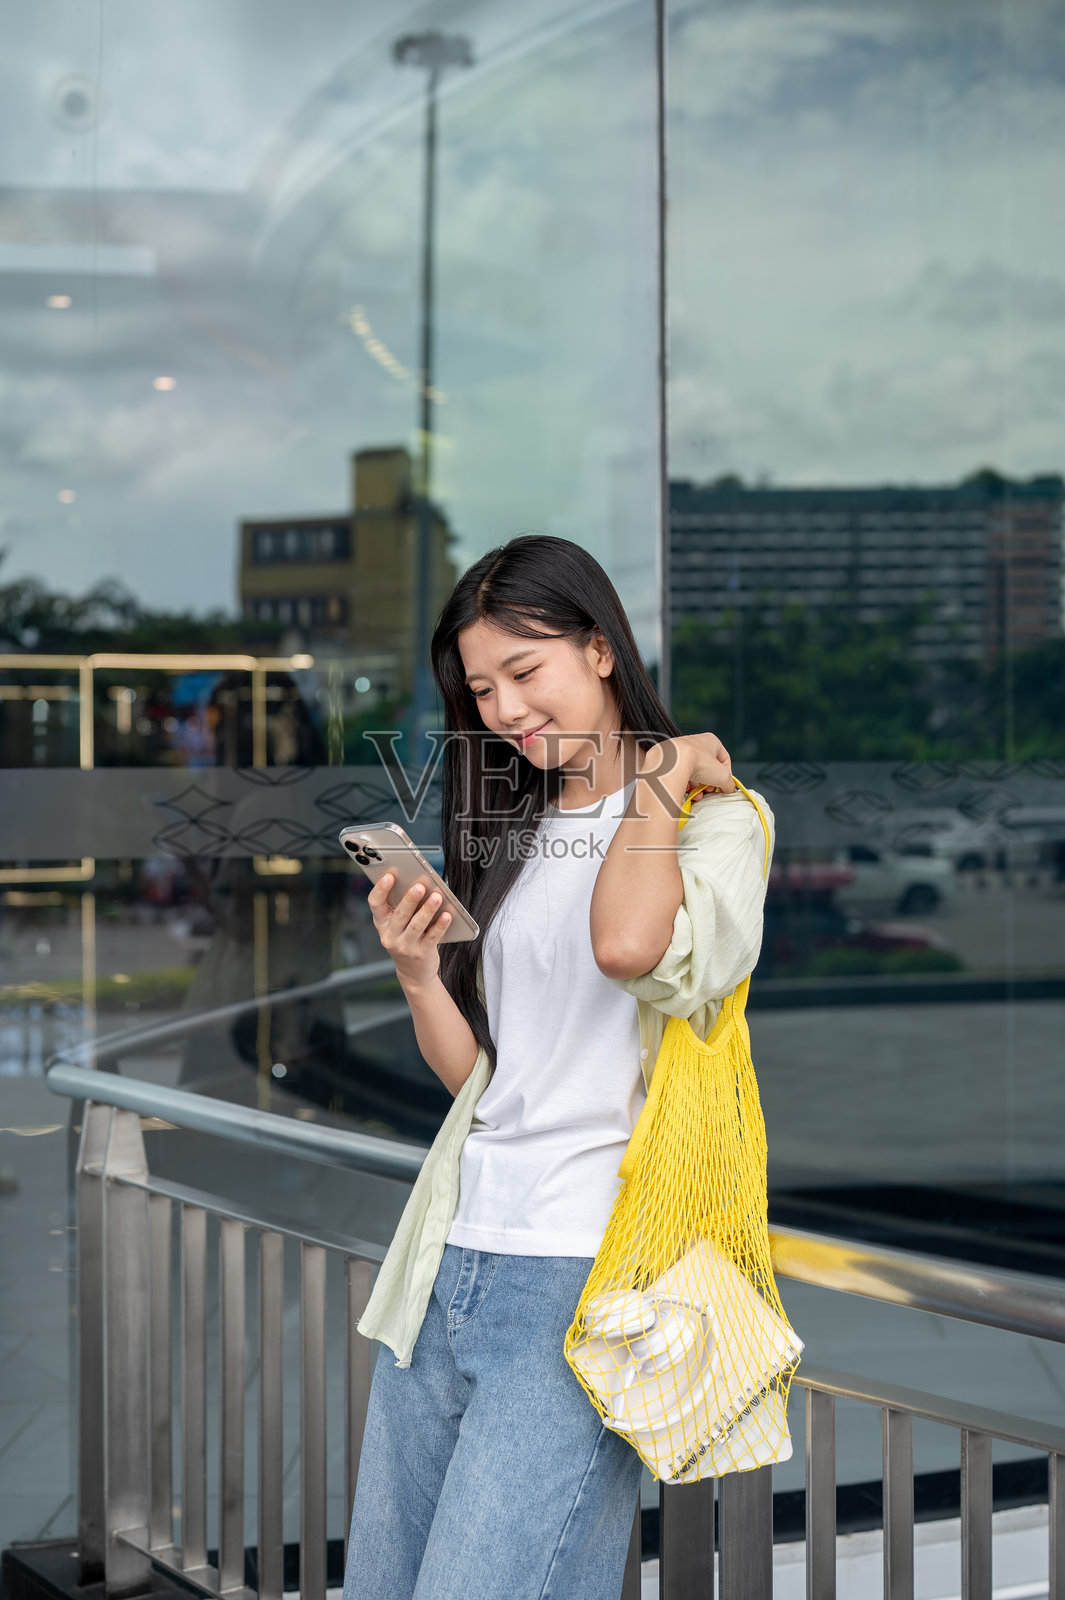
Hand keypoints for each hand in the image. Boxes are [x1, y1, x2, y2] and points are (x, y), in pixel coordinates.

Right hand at [366, 873, 452, 989]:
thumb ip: (403, 907)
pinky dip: (440, 925)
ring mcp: (404, 947)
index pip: (375, 904)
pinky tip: (447, 915)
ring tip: (437, 897)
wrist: (414, 973)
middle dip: (410, 899)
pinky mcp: (421, 954)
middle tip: (420, 885)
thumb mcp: (398, 925)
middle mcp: (390, 935)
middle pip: (400, 914)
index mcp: (381, 923)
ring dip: (427, 910)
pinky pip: (432, 937)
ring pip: (416, 925)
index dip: (381, 889)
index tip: (390, 875)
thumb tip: (420, 884)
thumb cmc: (407, 939)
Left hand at [675, 731, 734, 794]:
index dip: (726, 774)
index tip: (724, 785)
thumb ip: (729, 784)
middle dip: (710, 782)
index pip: (724, 759)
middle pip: (708, 767)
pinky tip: (687, 791)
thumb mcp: (723, 776)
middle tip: (709, 791)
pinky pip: (681, 775)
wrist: (672, 763)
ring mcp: (681, 752)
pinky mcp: (670, 761)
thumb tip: (729, 790)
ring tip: (698, 794)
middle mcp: (695, 743)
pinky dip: (685, 785)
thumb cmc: (698, 762)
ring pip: (694, 773)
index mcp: (710, 740)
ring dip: (698, 786)